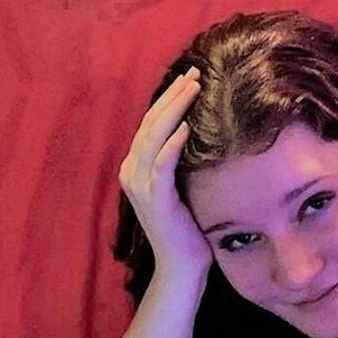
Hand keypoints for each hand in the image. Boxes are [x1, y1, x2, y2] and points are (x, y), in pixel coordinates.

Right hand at [119, 67, 211, 274]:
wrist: (183, 265)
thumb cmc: (190, 225)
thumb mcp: (185, 184)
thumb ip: (182, 160)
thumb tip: (204, 129)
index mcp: (137, 167)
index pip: (152, 123)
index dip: (170, 98)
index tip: (191, 76)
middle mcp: (133, 173)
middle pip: (151, 123)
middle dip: (173, 95)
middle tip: (195, 72)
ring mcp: (141, 187)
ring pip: (154, 137)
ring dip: (174, 110)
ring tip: (193, 88)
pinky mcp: (156, 200)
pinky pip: (161, 166)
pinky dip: (172, 144)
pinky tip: (186, 127)